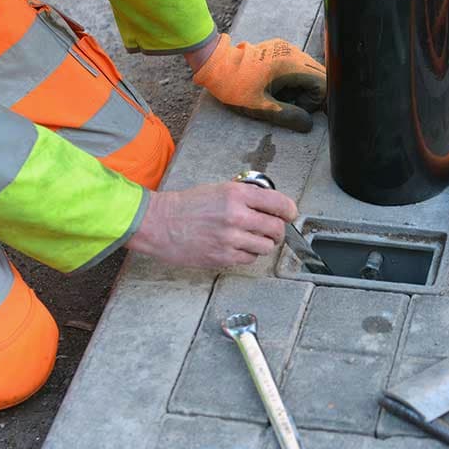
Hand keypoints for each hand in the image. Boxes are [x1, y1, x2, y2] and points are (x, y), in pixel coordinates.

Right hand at [125, 182, 296, 267]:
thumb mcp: (219, 189)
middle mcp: (236, 215)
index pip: (279, 203)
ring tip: (250, 238)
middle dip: (277, 230)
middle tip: (271, 230)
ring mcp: (230, 238)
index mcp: (237, 194)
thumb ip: (246, 196)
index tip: (290, 214)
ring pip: (266, 246)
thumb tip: (271, 205)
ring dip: (263, 243)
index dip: (289, 211)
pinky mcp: (223, 256)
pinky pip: (250, 259)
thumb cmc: (186, 206)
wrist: (158, 223)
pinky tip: (237, 247)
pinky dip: (248, 255)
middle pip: (277, 228)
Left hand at [191, 34, 325, 131]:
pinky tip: (274, 85)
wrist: (215, 64)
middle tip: (286, 102)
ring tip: (278, 94)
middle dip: (309, 94)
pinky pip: (297, 66)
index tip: (296, 109)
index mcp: (291, 65)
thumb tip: (308, 124)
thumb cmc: (235, 86)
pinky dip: (292, 79)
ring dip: (300, 87)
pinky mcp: (279, 49)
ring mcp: (286, 49)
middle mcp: (293, 53)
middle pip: (319, 77)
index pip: (324, 84)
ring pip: (309, 71)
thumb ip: (288, 116)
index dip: (315, 101)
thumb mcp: (261, 107)